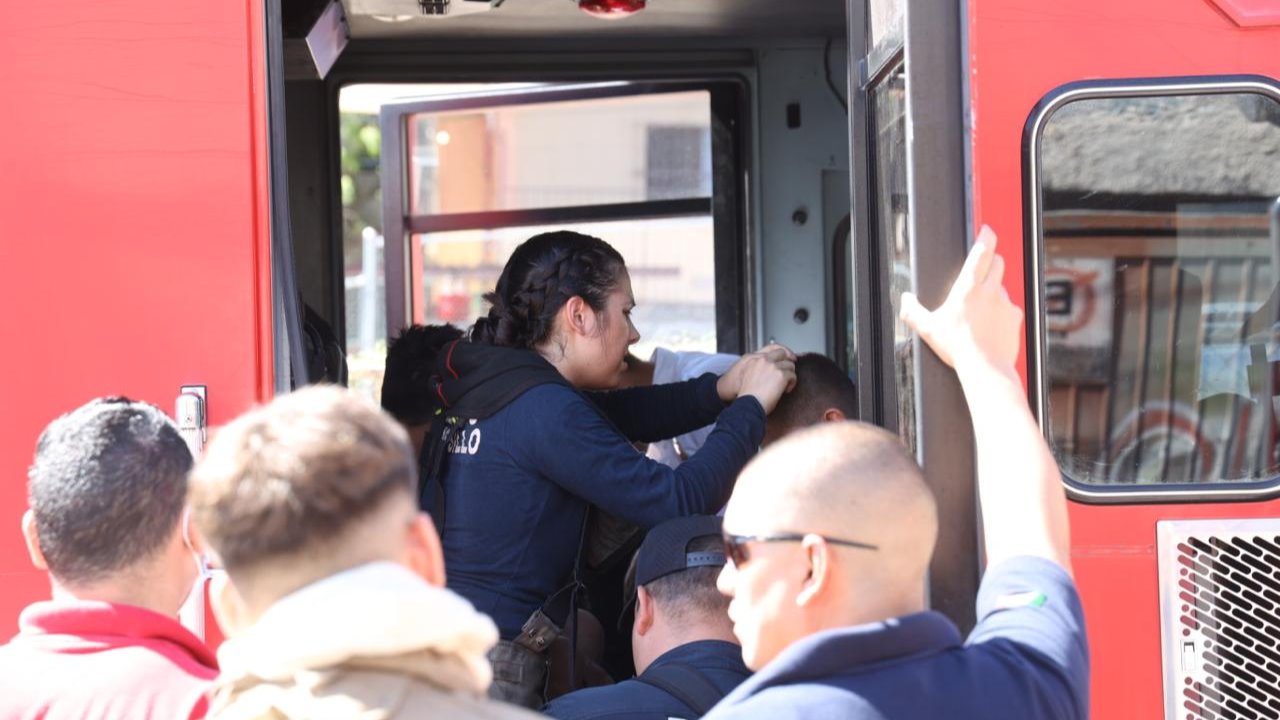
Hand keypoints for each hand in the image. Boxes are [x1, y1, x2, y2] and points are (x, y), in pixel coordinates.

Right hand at [718, 344, 796, 412]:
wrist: (749, 405)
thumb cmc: (749, 396)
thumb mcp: (749, 376)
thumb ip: (760, 368)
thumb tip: (774, 368)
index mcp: (754, 359)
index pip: (772, 348)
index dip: (783, 352)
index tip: (789, 357)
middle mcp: (764, 360)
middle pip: (783, 353)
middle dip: (788, 361)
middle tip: (790, 370)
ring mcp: (773, 366)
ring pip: (790, 365)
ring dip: (790, 375)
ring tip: (784, 386)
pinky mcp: (781, 375)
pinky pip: (793, 376)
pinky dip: (791, 384)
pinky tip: (785, 391)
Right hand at [899, 225, 1022, 371]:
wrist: (985, 368)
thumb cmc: (956, 347)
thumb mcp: (927, 329)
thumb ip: (912, 312)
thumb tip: (905, 300)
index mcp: (968, 288)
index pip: (981, 252)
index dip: (986, 237)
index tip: (987, 230)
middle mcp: (990, 291)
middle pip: (998, 262)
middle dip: (992, 259)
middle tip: (984, 264)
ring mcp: (1005, 303)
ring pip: (1002, 286)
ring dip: (994, 289)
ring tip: (981, 308)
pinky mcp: (1015, 317)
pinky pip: (1009, 307)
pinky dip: (1001, 311)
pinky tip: (991, 325)